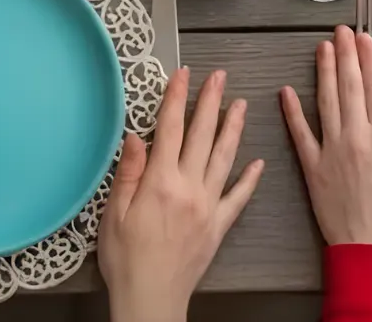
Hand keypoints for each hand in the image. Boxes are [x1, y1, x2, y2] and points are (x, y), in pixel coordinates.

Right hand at [98, 68, 263, 321]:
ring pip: (224, 158)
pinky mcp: (218, 226)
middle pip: (201, 136)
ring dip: (233, 129)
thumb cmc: (126, 258)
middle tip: (219, 77)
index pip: (170, 129)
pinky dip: (249, 179)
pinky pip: (238, 198)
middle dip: (210, 102)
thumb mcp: (113, 212)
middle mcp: (188, 188)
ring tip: (241, 104)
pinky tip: (258, 163)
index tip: (184, 75)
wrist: (151, 297)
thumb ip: (129, 172)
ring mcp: (207, 206)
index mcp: (160, 182)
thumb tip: (137, 137)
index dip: (177, 98)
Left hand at [280, 26, 371, 248]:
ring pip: (326, 102)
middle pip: (350, 88)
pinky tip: (286, 91)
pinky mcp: (312, 166)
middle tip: (340, 31)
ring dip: (324, 72)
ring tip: (321, 47)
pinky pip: (300, 133)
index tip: (364, 38)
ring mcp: (331, 149)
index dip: (369, 60)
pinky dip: (292, 111)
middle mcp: (356, 136)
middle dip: (345, 55)